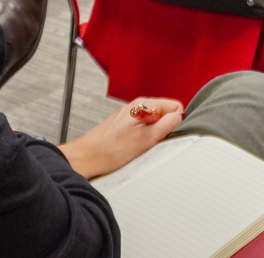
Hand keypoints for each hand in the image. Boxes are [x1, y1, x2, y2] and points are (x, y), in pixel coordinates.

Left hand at [57, 98, 184, 178]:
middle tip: (152, 144)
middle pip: (164, 115)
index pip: (174, 106)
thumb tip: (180, 117)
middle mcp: (137, 107)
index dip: (175, 122)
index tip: (167, 135)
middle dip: (163, 130)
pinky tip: (132, 151)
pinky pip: (142, 131)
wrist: (84, 159)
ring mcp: (130, 118)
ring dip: (152, 138)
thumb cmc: (108, 150)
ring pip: (153, 125)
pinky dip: (142, 141)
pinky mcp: (124, 128)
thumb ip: (165, 126)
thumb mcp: (144, 140)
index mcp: (143, 105)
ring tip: (140, 149)